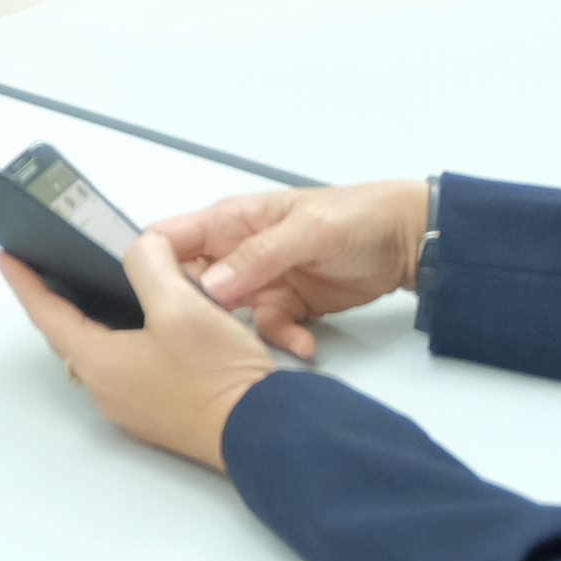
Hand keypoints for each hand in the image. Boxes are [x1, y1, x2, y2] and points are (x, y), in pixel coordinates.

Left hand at [0, 229, 290, 471]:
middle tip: (49, 267)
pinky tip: (143, 322)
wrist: (264, 431)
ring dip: (92, 319)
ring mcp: (132, 405)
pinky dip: (121, 339)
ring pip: (100, 351)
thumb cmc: (220, 377)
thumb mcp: (181, 303)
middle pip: (69, 333)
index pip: (45, 313)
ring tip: (94, 287)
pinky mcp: (158, 411)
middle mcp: (107, 388)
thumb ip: (149, 264)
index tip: (6, 257)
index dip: (24, 281)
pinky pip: (126, 367)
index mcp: (99, 361)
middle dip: (56, 299)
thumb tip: (141, 248)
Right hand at [142, 179, 429, 360]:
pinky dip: (284, 339)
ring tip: (262, 344)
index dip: (153, 266)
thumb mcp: (306, 231)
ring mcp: (261, 281)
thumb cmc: (356, 216)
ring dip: (243, 332)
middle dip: (195, 312)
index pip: (171, 239)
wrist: (406, 242)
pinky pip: (269, 329)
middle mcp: (238, 252)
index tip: (157, 300)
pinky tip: (305, 343)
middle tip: (208, 335)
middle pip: (193, 284)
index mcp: (231, 222)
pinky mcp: (286, 305)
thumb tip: (209, 286)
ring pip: (228, 315)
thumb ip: (257, 257)